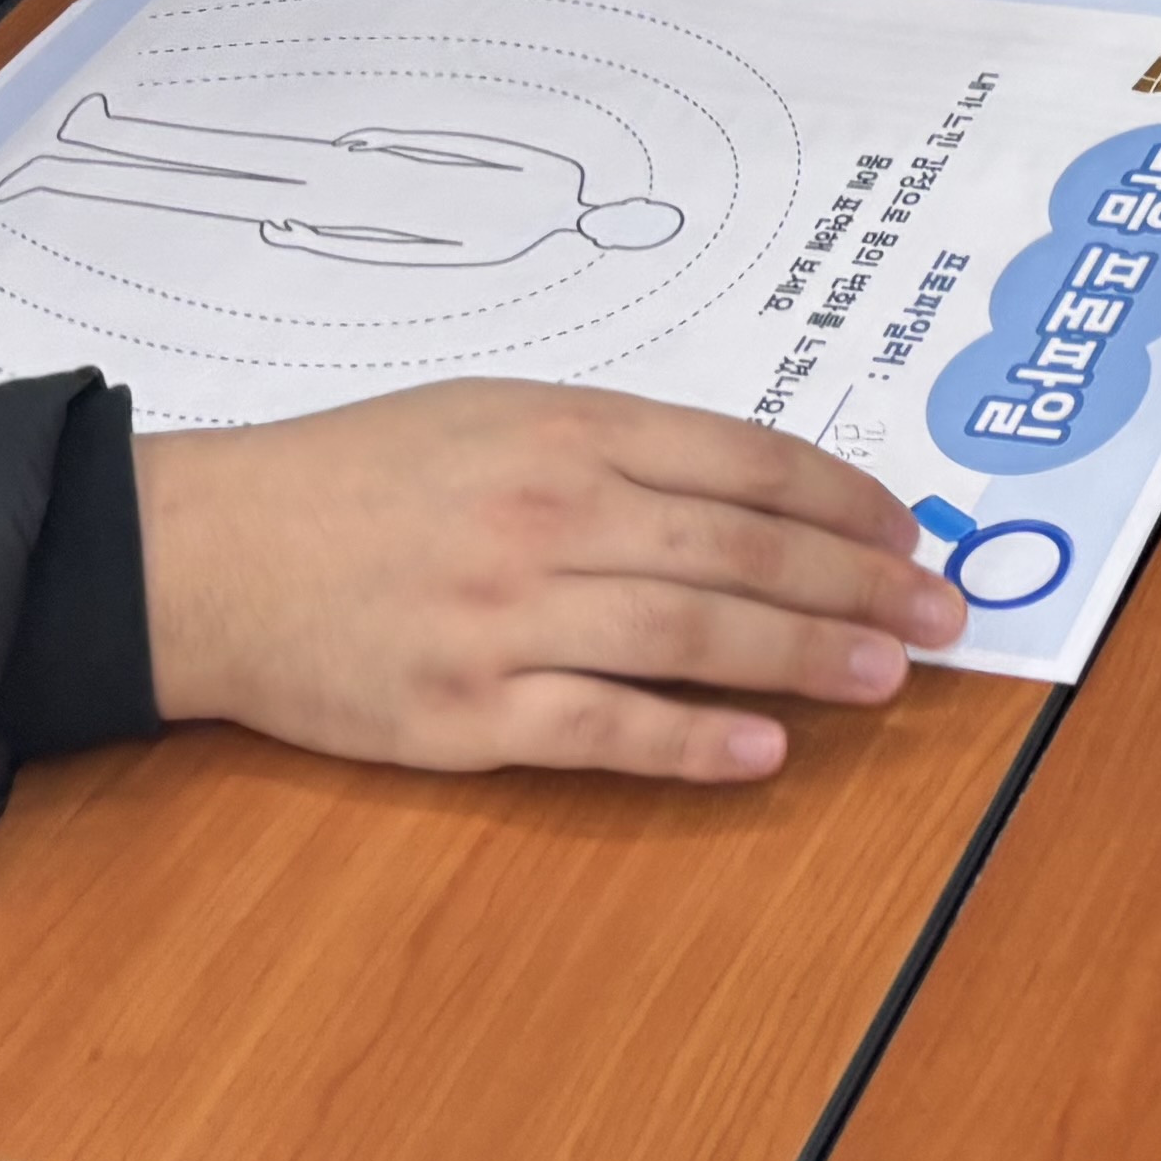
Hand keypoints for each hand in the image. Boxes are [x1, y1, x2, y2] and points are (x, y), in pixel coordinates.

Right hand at [140, 382, 963, 781]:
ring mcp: (510, 616)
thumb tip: (755, 488)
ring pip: (694, 635)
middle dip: (861, 581)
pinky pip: (605, 729)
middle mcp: (552, 512)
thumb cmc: (364, 476)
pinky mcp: (468, 712)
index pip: (747, 461)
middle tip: (943, 611)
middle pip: (743, 549)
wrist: (217, 554)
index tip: (910, 531)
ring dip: (806, 657)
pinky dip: (693, 742)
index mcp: (568, 427)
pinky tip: (763, 750)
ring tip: (886, 675)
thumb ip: (620, 443)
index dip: (846, 498)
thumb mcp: (498, 410)